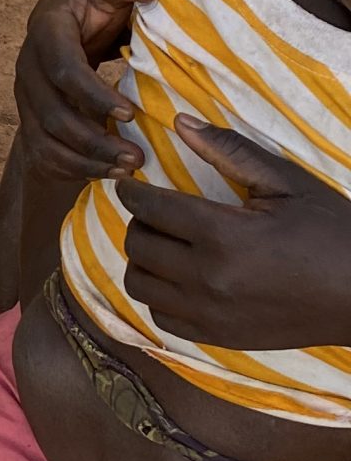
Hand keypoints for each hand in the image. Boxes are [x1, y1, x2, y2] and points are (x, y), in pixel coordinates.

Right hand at [14, 0, 159, 179]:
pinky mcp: (32, 119)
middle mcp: (27, 67)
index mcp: (45, 32)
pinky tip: (109, 174)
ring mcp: (26, 97)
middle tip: (136, 157)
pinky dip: (75, 169)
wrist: (68, 14)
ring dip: (85, 161)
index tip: (131, 113)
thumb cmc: (95, 0)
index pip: (63, 70)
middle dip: (93, 140)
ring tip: (128, 170)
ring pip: (45, 140)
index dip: (93, 95)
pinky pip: (45, 154)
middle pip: (51, 115)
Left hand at [119, 117, 350, 349]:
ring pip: (140, 284)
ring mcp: (211, 314)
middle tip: (154, 211)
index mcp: (223, 235)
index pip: (150, 208)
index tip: (131, 184)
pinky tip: (177, 279)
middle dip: (138, 222)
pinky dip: (159, 295)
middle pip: (138, 245)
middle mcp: (208, 278)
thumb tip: (180, 122)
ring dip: (143, 260)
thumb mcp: (287, 184)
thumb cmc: (330, 231)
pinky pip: (162, 318)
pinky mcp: (219, 338)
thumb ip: (230, 151)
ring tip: (163, 244)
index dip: (132, 192)